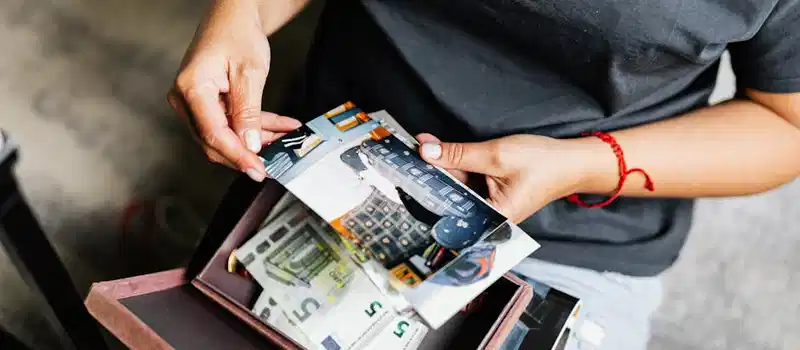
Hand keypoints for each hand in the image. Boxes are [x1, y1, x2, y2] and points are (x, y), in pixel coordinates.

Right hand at [166, 0, 300, 180]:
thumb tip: (249, 145)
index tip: (257, 169)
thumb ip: (249, 112)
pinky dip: (253, 128)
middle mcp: (185, 99)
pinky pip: (229, 124)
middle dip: (246, 153)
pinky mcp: (205, 104)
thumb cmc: (237, 35)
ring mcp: (193, 103)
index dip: (237, 156)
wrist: (232, 17)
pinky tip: (279, 127)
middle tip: (272, 164)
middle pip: (215, 141)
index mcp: (192, 89)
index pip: (214, 134)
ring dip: (255, 140)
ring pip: (224, 136)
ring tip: (284, 136)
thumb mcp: (250, 74)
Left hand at [416, 133, 596, 222]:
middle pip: (451, 195)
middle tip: (408, 151)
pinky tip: (438, 151)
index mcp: (492, 219)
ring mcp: (489, 205)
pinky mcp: (491, 193)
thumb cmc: (543, 162)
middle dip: (431, 173)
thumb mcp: (496, 155)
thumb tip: (427, 151)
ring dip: (441, 167)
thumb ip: (459, 155)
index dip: (426, 188)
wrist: (573, 161)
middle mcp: (488, 217)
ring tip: (420, 146)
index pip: (450, 205)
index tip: (405, 171)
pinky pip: (467, 181)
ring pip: (457, 186)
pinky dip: (455, 167)